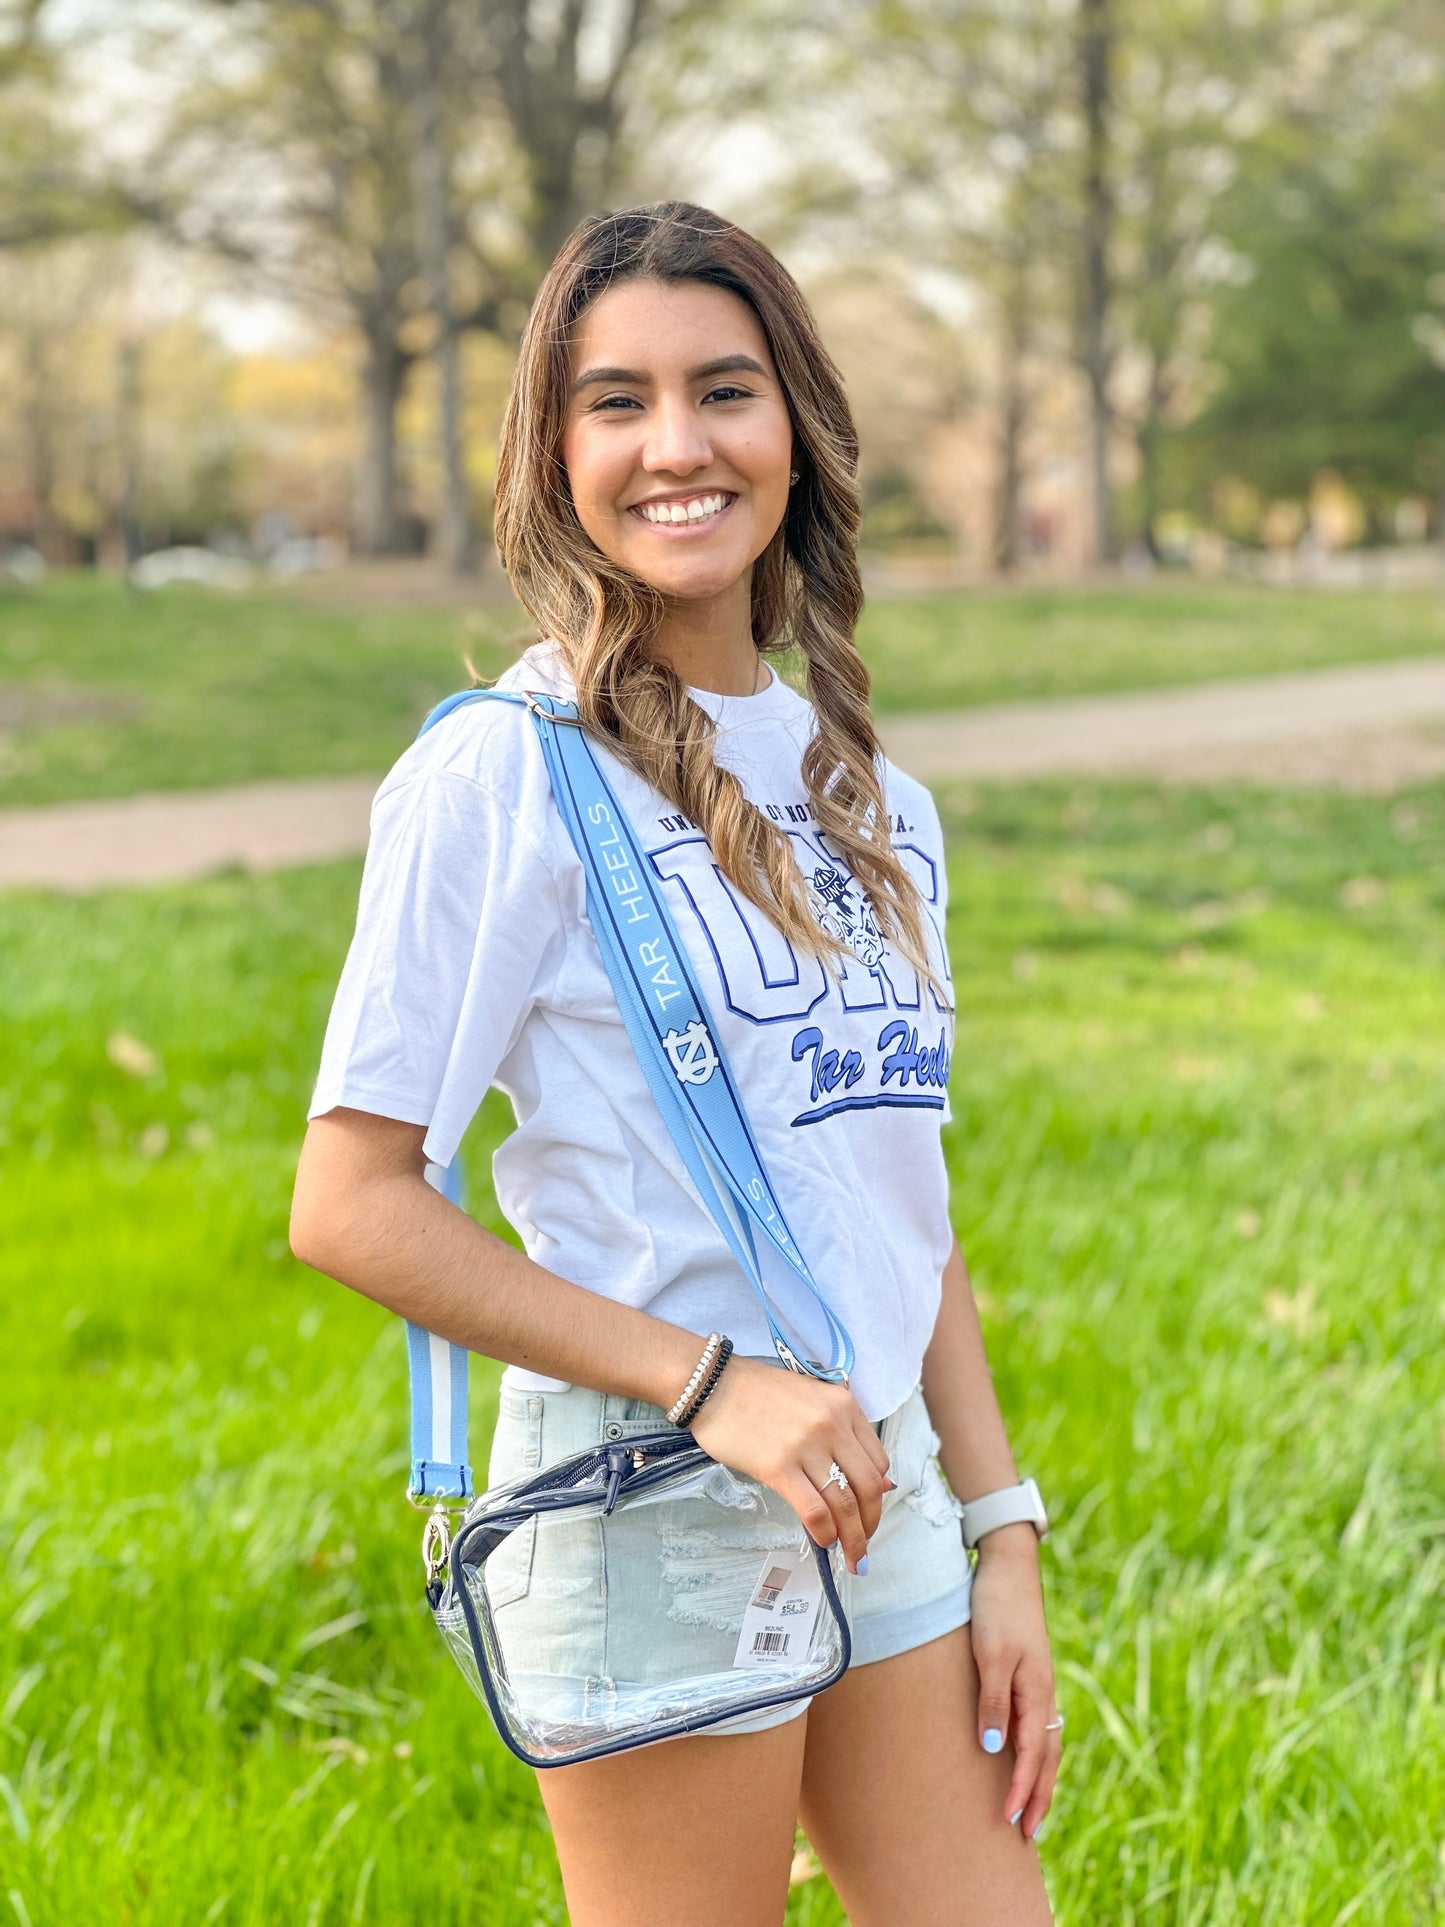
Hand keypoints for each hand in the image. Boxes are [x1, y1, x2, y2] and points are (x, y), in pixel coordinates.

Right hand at [687, 1356, 894, 1574]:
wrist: (713, 1384)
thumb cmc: (760, 1392)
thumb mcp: (813, 1401)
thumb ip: (845, 1434)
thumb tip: (880, 1483)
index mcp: (845, 1406)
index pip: (878, 1462)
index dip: (878, 1496)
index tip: (869, 1513)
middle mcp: (832, 1424)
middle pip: (867, 1487)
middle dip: (870, 1524)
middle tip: (863, 1546)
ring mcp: (806, 1446)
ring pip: (844, 1503)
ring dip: (852, 1538)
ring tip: (850, 1557)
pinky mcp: (778, 1466)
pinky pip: (814, 1509)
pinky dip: (824, 1532)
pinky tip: (823, 1541)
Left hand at [968, 1525, 1059, 1839]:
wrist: (1007, 1564)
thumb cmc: (995, 1607)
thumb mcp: (990, 1653)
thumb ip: (993, 1702)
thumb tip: (993, 1751)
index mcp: (1037, 1692)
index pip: (1033, 1755)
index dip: (1021, 1790)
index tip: (1008, 1822)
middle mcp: (1043, 1693)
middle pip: (1047, 1757)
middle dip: (1038, 1796)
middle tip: (1026, 1834)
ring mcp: (1039, 1683)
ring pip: (1045, 1743)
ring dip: (1039, 1778)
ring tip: (1030, 1808)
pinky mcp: (1029, 1673)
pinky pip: (1037, 1724)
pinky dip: (1035, 1751)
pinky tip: (1023, 1757)